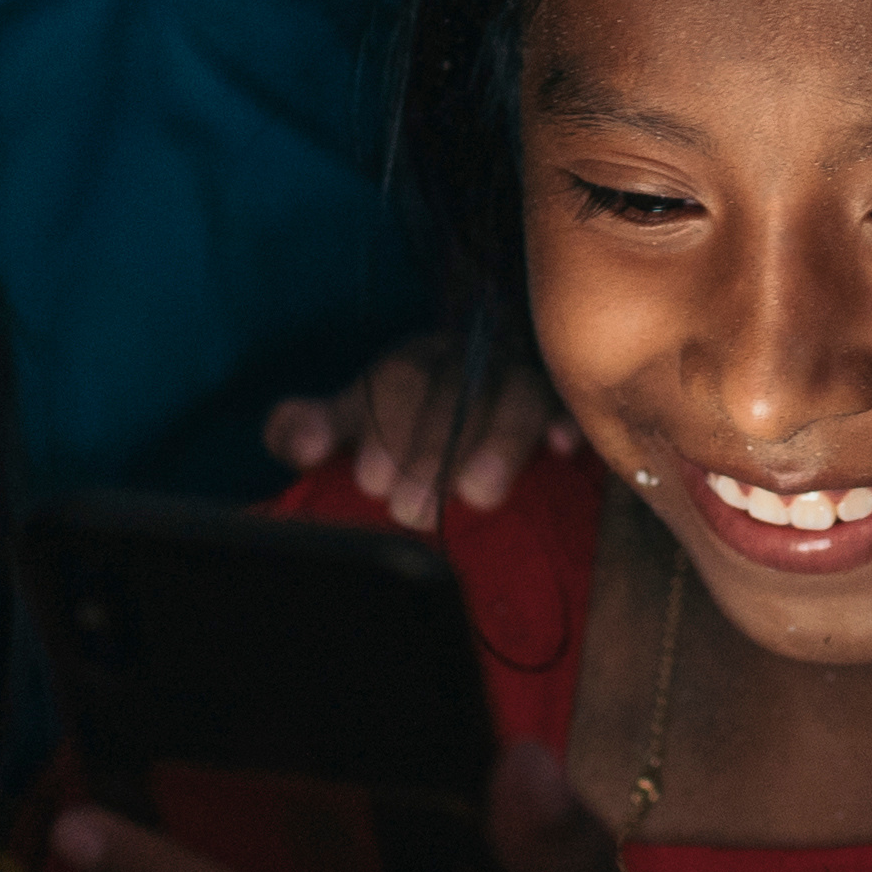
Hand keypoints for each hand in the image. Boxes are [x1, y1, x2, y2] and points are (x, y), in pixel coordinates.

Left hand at [261, 336, 573, 531]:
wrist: (459, 428)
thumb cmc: (395, 435)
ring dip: (498, 441)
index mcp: (412, 363)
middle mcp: (468, 361)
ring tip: (477, 495)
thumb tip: (303, 445)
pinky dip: (566, 421)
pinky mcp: (563, 403)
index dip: (385, 426)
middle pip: (457, 387)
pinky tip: (562, 447)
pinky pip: (570, 402)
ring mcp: (520, 377)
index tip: (370, 482)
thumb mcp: (345, 430)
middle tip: (411, 510)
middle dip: (433, 449)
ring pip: (516, 392)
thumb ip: (301, 430)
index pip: (400, 379)